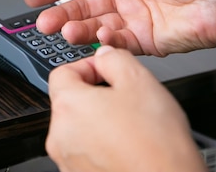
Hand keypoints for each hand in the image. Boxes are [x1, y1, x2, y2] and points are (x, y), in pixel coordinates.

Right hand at [24, 0, 215, 55]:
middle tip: (42, 21)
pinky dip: (105, 40)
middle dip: (61, 13)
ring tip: (66, 31)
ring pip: (96, 25)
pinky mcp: (145, 39)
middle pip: (83, 5)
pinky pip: (117, 41)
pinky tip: (100, 36)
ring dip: (78, 28)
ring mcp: (134, 17)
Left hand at [46, 46, 206, 171]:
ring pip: (79, 128)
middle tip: (124, 98)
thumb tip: (104, 55)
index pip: (62, 72)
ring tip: (131, 126)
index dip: (87, 66)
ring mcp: (67, 159)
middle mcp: (59, 135)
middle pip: (70, 102)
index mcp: (68, 106)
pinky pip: (86, 152)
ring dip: (99, 121)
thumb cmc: (155, 144)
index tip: (106, 70)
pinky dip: (102, 145)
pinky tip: (128, 146)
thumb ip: (114, 58)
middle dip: (95, 95)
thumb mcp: (139, 81)